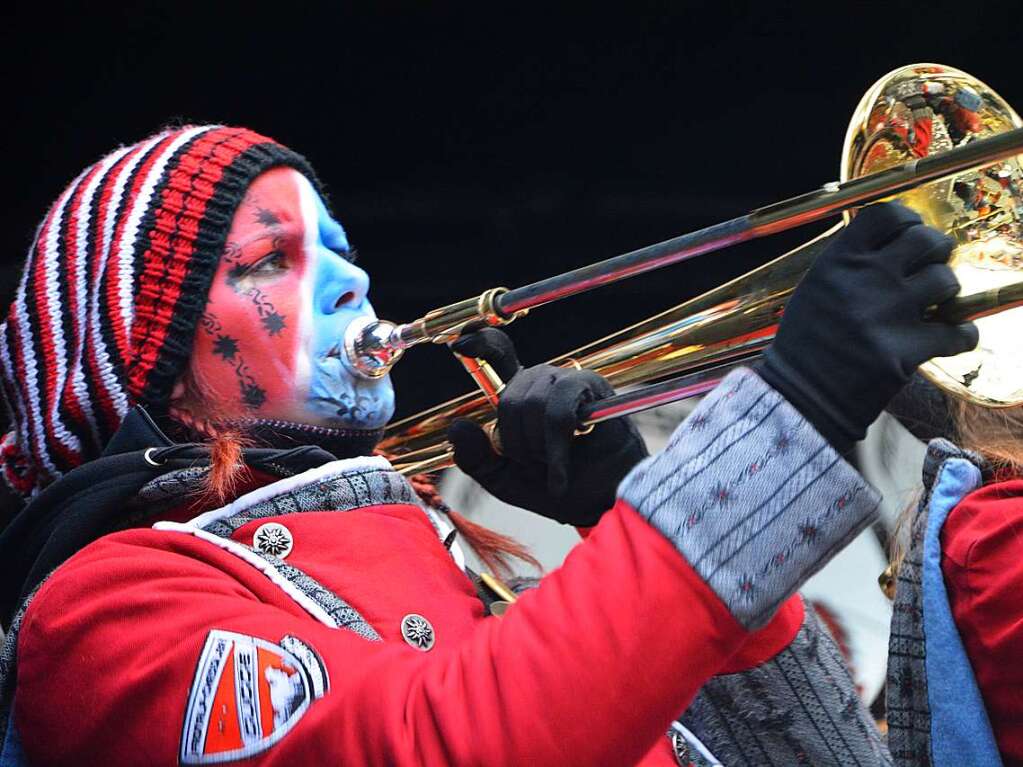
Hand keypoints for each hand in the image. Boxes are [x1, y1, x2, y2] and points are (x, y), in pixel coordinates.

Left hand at [448, 328, 647, 526]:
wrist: (597, 503)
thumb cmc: (555, 487)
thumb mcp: (502, 478)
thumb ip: (475, 457)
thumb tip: (457, 427)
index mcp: (521, 394)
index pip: (498, 353)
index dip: (480, 342)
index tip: (459, 344)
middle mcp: (543, 381)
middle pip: (510, 398)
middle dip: (517, 443)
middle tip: (536, 465)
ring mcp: (568, 381)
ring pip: (532, 402)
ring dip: (537, 446)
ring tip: (552, 466)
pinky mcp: (593, 389)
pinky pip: (558, 411)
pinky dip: (555, 448)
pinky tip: (559, 473)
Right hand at [756, 202, 977, 452]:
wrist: (801, 395)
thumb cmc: (805, 343)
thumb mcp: (814, 289)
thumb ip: (849, 264)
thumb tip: (893, 245)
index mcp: (837, 262)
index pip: (885, 215)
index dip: (907, 220)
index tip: (910, 233)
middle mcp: (864, 279)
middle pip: (925, 240)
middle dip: (936, 250)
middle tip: (932, 265)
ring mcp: (888, 313)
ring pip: (946, 280)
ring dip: (947, 291)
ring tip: (935, 304)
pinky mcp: (906, 349)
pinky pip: (958, 332)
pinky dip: (961, 335)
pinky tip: (950, 338)